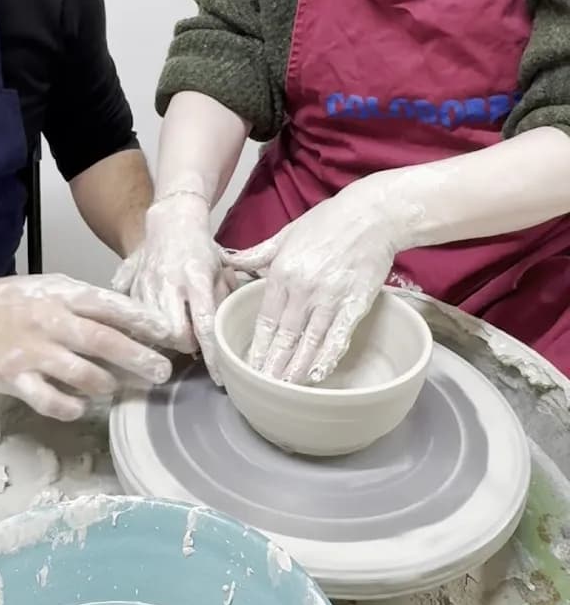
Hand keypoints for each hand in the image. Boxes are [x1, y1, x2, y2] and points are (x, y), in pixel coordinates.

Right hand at [0, 274, 172, 421]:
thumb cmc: (14, 303)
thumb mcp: (51, 288)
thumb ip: (86, 303)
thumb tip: (133, 321)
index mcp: (62, 295)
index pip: (110, 306)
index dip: (143, 321)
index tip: (169, 334)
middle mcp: (50, 322)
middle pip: (103, 342)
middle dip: (139, 358)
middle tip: (162, 372)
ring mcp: (32, 353)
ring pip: (82, 375)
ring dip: (108, 384)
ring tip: (118, 387)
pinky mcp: (15, 380)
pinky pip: (50, 401)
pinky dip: (71, 407)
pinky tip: (81, 405)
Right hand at [112, 193, 232, 378]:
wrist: (170, 221)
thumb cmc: (200, 248)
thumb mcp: (220, 271)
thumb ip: (222, 301)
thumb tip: (221, 335)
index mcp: (196, 278)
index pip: (205, 324)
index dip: (212, 354)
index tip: (218, 377)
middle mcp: (169, 283)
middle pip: (173, 333)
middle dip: (184, 346)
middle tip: (192, 342)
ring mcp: (146, 285)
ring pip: (152, 330)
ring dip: (165, 338)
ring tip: (175, 331)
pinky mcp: (130, 287)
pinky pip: (134, 319)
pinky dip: (145, 327)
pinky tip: (153, 324)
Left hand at [222, 185, 397, 382]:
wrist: (373, 214)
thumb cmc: (329, 221)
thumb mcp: (287, 233)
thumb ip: (259, 253)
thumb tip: (231, 260)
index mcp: (282, 271)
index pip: (265, 318)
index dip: (257, 345)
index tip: (249, 364)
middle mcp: (303, 288)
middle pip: (283, 336)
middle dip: (271, 364)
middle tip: (262, 386)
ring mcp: (330, 297)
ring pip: (308, 341)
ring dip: (295, 368)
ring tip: (284, 389)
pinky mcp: (355, 303)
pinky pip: (338, 336)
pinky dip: (327, 358)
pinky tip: (318, 375)